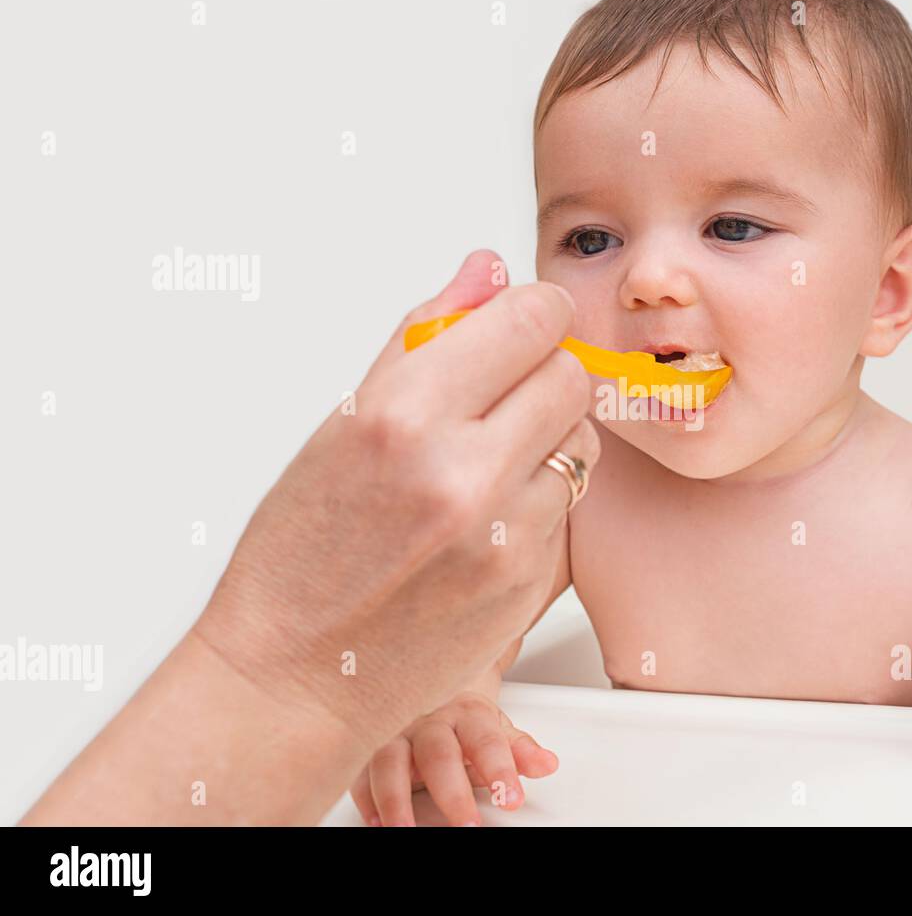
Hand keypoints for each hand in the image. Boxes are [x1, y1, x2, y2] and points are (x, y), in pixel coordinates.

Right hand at [194, 250, 599, 752]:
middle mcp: (464, 474)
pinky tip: (489, 517)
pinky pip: (571, 505)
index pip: (530, 320)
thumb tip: (488, 270)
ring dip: (549, 435)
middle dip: (543, 369)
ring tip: (489, 459)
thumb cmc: (302, 550)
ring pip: (583, 440)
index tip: (524, 321)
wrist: (296, 674)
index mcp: (406, 416)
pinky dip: (543, 496)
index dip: (533, 311)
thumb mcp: (344, 422)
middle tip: (502, 391)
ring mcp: (507, 535)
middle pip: (570, 374)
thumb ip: (426, 335)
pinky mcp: (533, 582)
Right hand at [350, 691, 557, 825]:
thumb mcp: (496, 728)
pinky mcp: (369, 746)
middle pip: (438, 755)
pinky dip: (366, 796)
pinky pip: (361, 769)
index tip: (510, 798)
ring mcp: (395, 731)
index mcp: (466, 714)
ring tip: (406, 829)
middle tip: (467, 825)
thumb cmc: (462, 717)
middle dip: (452, 793)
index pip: (486, 742)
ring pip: (389, 760)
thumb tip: (547, 764)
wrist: (430, 685)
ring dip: (396, 799)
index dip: (500, 770)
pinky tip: (375, 819)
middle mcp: (429, 721)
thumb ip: (520, 751)